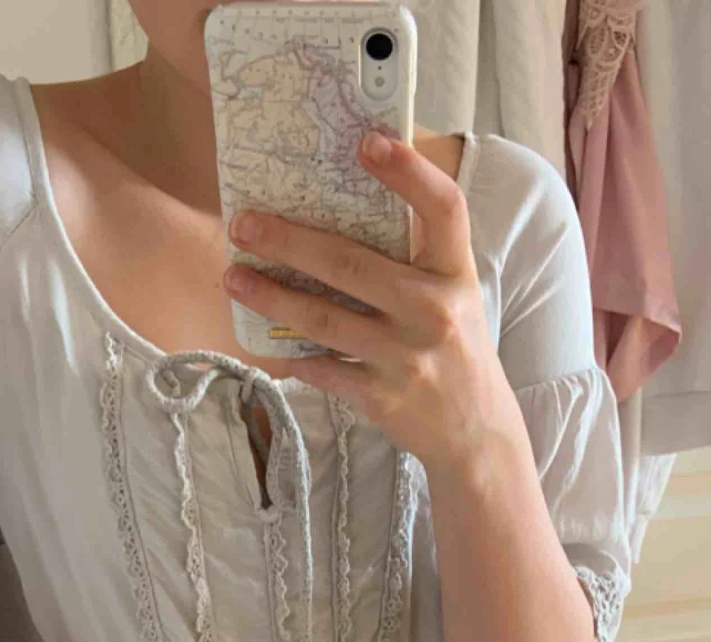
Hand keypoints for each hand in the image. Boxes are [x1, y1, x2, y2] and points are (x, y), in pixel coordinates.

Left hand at [221, 129, 525, 475]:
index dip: (408, 171)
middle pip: (351, 264)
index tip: (366, 141)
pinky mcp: (382, 398)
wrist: (476, 431)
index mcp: (457, 274)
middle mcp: (434, 311)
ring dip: (271, 298)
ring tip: (234, 278)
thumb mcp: (453, 295)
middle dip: (288, 242)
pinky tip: (266, 341)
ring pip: (323, 320)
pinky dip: (293, 356)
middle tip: (243, 224)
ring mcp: (407, 358)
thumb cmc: (455, 348)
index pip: (444, 209)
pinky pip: (323, 369)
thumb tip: (342, 210)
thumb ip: (415, 259)